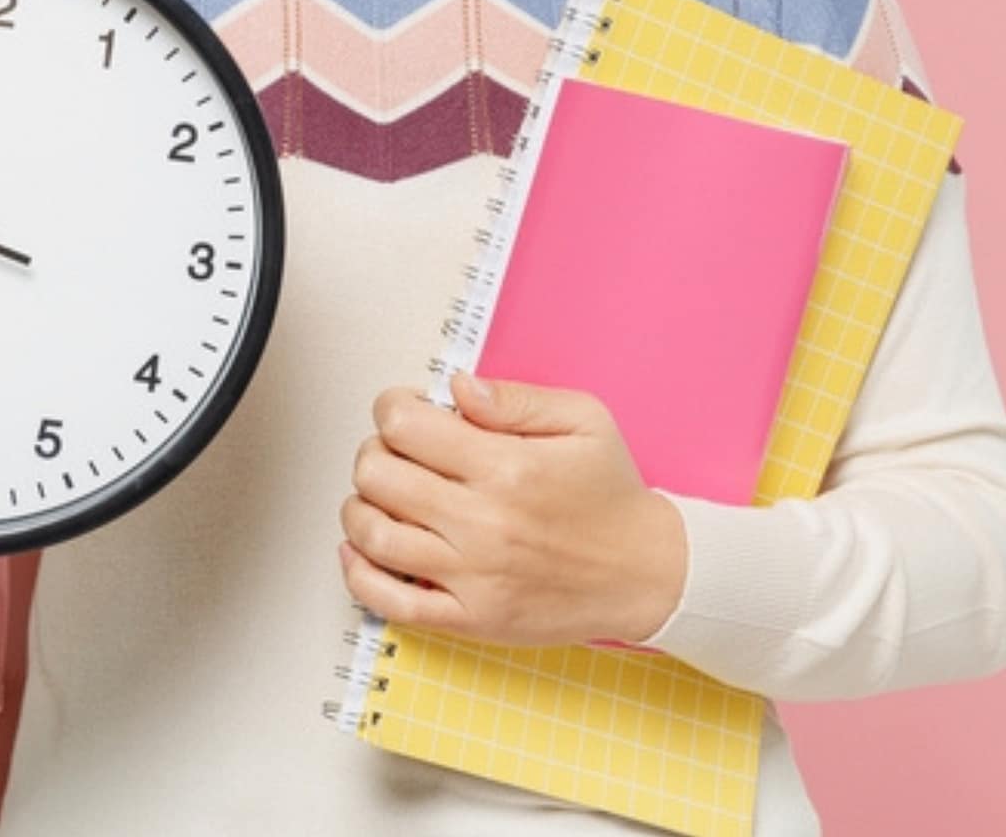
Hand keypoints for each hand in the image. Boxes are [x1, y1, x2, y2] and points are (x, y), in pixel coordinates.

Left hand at [338, 373, 686, 646]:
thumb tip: (456, 388)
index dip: (391, 407)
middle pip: (377, 475)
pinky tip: (360, 550)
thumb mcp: (584, 420)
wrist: (647, 573)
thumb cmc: (612, 496)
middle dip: (374, 451)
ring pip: (372, 535)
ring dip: (359, 506)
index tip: (402, 410)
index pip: (405, 425)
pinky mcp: (470, 617)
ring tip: (377, 496)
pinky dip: (358, 573)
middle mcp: (483, 521)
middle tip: (391, 451)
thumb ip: (514, 399)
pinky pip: (389, 600)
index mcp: (507, 466)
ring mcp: (472, 574)